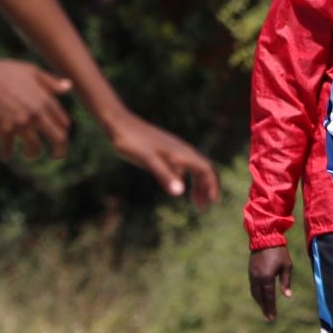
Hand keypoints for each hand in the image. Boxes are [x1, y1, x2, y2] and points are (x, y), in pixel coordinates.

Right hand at [0, 55, 72, 161]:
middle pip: (58, 139)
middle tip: (56, 156)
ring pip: (35, 148)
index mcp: (46, 100)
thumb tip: (69, 86)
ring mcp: (21, 122)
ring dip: (32, 154)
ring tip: (28, 153)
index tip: (58, 136)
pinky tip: (5, 154)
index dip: (63, 132)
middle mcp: (37, 113)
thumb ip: (51, 82)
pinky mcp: (3, 128)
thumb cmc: (7, 70)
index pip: (65, 124)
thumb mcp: (33, 72)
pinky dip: (7, 153)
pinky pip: (9, 149)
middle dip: (60, 151)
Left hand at [106, 111, 220, 202]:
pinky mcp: (165, 152)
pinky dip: (186, 180)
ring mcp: (174, 151)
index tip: (213, 202)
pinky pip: (183, 167)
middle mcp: (182, 151)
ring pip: (194, 169)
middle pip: (204, 170)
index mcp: (181, 153)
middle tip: (204, 208)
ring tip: (196, 203)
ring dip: (198, 185)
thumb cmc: (132, 142)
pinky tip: (178, 187)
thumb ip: (164, 175)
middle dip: (207, 188)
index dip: (212, 185)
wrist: (119, 124)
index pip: (206, 169)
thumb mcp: (148, 160)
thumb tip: (180, 192)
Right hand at [247, 244, 292, 319]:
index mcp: (267, 278)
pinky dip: (256, 294)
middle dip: (264, 308)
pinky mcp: (250, 271)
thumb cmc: (279, 252)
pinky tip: (260, 296)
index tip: (272, 318)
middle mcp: (257, 278)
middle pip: (260, 297)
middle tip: (269, 317)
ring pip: (254, 292)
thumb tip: (287, 296)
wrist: (265, 238)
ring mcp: (252, 275)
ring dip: (259, 302)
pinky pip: (253, 286)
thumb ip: (286, 282)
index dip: (270, 308)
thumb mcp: (286, 266)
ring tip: (265, 309)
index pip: (269, 297)